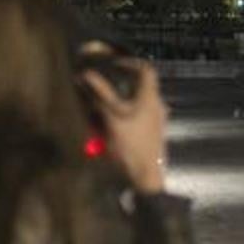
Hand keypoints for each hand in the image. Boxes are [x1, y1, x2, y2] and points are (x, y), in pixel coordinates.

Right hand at [82, 61, 167, 193]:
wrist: (145, 180)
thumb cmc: (130, 146)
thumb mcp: (111, 118)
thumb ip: (100, 95)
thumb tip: (86, 75)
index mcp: (150, 98)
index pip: (146, 70)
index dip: (131, 63)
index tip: (115, 64)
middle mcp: (157, 107)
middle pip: (140, 87)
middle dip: (120, 85)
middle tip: (103, 86)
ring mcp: (156, 122)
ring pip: (137, 104)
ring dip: (119, 103)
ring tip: (101, 109)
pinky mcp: (152, 136)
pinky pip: (137, 119)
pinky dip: (123, 117)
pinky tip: (108, 128)